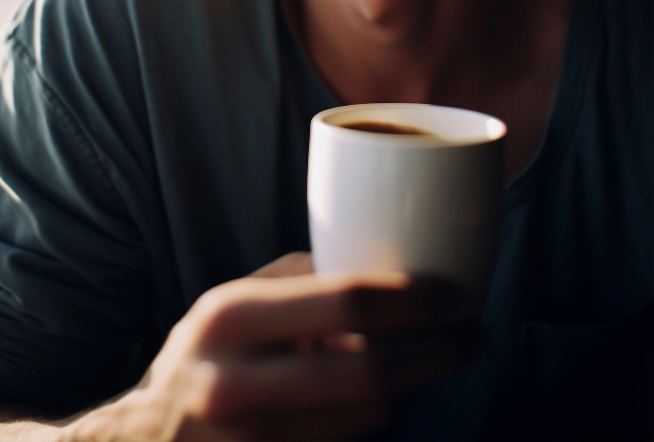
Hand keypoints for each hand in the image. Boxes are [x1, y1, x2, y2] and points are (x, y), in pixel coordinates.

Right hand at [69, 254, 481, 441]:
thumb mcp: (230, 303)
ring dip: (419, 385)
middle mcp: (236, 384)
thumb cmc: (202, 358)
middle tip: (473, 334)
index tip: (456, 293)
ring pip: (370, 415)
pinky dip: (386, 417)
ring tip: (441, 356)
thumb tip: (380, 259)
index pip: (345, 300)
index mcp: (229, 319)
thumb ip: (297, 280)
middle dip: (438, 352)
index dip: (413, 299)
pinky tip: (398, 394)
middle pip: (370, 371)